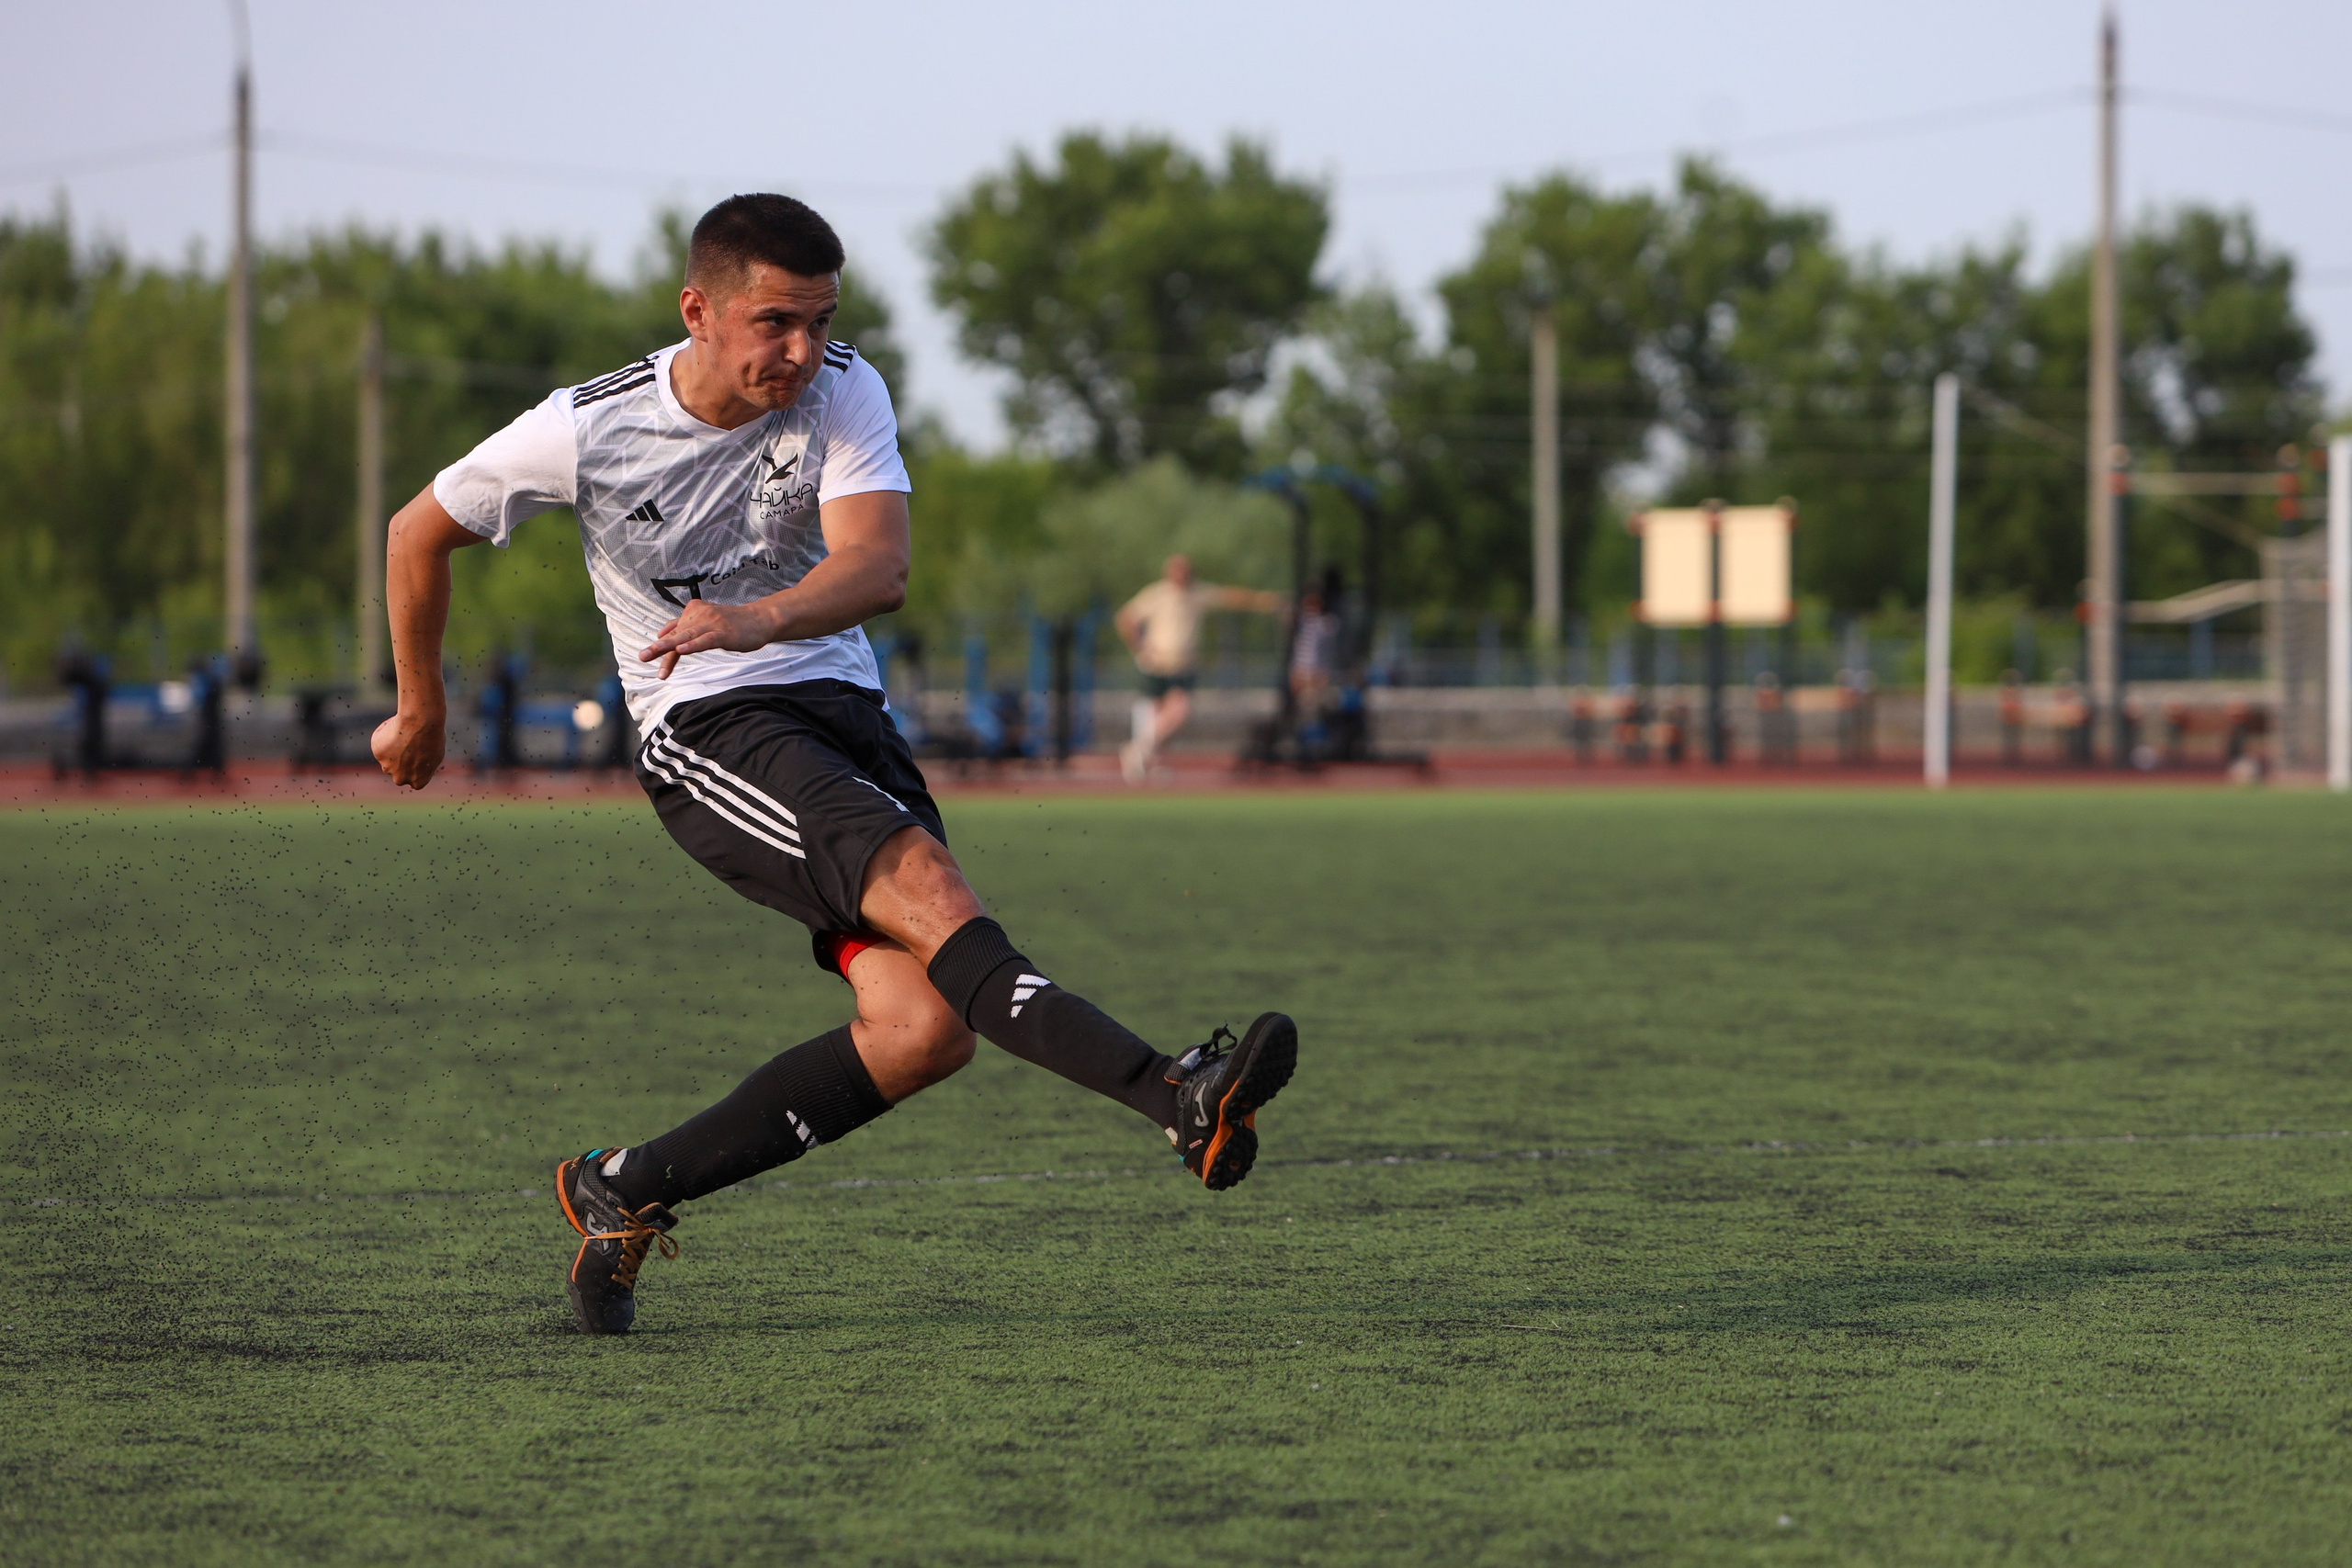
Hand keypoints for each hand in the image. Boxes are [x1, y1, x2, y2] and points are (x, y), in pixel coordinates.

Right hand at [372, 707, 446, 788]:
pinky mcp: (378, 753)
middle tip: (408, 745)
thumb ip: (424, 764)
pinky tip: (396, 728)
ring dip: (393, 750)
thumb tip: (419, 762)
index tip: (417, 759)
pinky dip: (385, 737)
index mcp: (418, 782)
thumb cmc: (432, 737)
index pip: (414, 782)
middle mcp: (400, 779)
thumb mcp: (435, 754)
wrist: (420, 724)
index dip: (415, 770)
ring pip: (388, 759)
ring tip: (404, 734)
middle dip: (401, 762)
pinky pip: (380, 745)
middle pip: (399, 773)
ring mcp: (387, 767)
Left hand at [639, 599, 778, 679]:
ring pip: (687, 635)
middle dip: (658, 647)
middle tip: (642, 656)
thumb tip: (660, 632)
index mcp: (693, 612)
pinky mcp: (724, 633)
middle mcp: (700, 616)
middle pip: (676, 634)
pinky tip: (682, 649)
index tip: (647, 659)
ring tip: (654, 652)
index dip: (662, 648)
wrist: (760, 619)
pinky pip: (706, 640)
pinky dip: (694, 645)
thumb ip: (682, 625)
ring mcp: (712, 624)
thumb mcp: (705, 621)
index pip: (674, 632)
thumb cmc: (732, 622)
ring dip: (670, 645)